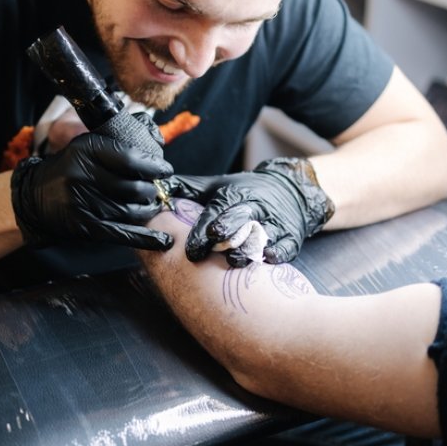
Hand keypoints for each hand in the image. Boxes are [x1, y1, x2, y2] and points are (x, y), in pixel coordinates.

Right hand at [11, 130, 174, 250]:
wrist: (36, 198)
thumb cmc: (69, 169)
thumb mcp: (86, 146)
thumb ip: (117, 140)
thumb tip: (155, 137)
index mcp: (86, 150)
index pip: (130, 158)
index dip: (153, 166)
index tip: (165, 169)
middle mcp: (83, 176)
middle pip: (134, 187)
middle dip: (152, 190)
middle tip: (158, 189)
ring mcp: (82, 203)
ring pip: (130, 211)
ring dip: (148, 209)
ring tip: (153, 205)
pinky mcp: (84, 226)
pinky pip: (121, 233)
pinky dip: (146, 238)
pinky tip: (163, 240)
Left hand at [166, 157, 334, 265]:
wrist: (291, 190)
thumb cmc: (244, 192)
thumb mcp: (216, 185)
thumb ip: (186, 189)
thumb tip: (154, 187)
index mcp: (233, 195)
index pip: (216, 212)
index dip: (203, 229)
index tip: (191, 247)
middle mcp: (254, 207)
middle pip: (240, 218)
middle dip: (226, 232)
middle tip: (213, 247)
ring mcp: (275, 222)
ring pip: (263, 234)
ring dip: (249, 247)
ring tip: (236, 260)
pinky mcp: (292, 236)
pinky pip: (288, 244)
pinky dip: (279, 251)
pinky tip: (270, 259)